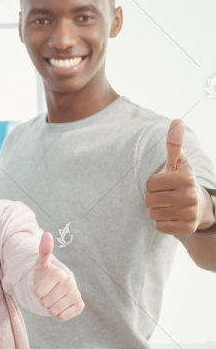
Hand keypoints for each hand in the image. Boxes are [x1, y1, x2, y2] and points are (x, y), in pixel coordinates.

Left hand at [33, 232, 82, 320]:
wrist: (58, 285)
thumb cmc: (45, 275)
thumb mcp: (40, 264)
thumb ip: (42, 251)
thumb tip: (47, 234)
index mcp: (59, 274)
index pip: (38, 293)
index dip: (36, 291)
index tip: (41, 285)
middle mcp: (70, 283)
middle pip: (45, 302)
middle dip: (43, 300)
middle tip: (47, 292)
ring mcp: (76, 294)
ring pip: (53, 310)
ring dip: (49, 306)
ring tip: (53, 297)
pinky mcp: (80, 306)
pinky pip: (62, 317)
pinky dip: (58, 313)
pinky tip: (60, 304)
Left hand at [145, 119, 212, 234]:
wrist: (200, 208)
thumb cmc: (182, 182)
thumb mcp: (178, 163)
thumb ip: (174, 144)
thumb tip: (177, 120)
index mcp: (186, 178)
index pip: (150, 183)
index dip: (153, 184)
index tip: (164, 184)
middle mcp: (189, 196)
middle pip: (149, 200)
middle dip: (153, 198)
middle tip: (166, 196)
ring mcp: (189, 213)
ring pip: (153, 213)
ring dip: (157, 210)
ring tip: (169, 206)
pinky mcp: (186, 228)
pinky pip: (159, 226)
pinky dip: (162, 223)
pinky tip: (172, 217)